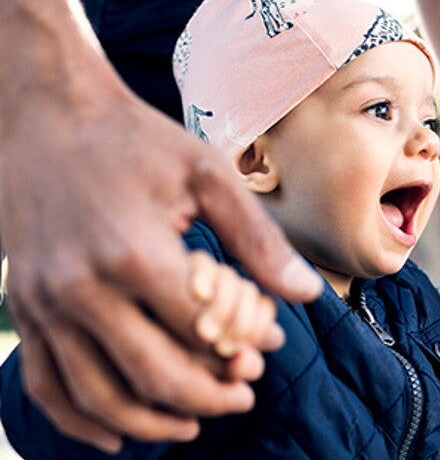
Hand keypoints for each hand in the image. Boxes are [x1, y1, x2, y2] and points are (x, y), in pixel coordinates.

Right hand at [0, 0, 321, 446]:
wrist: (49, 116)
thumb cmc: (136, 141)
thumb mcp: (208, 175)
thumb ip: (258, 240)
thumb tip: (307, 294)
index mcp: (134, 251)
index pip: (205, 327)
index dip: (246, 344)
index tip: (270, 345)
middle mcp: (81, 287)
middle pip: (156, 373)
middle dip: (210, 395)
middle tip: (244, 394)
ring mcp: (42, 302)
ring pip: (100, 395)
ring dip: (154, 420)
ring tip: (195, 422)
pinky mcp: (22, 305)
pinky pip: (45, 384)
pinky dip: (79, 422)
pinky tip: (116, 436)